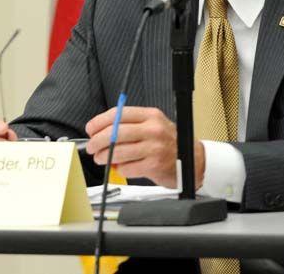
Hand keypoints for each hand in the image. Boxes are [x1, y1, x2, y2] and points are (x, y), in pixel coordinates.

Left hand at [85, 106, 204, 188]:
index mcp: (151, 115)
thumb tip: (102, 131)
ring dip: (104, 157)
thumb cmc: (169, 143)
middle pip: (115, 132)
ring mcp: (154, 147)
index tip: (91, 128)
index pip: (119, 114)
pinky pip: (127, 168)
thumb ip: (131, 126)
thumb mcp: (153, 126)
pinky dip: (120, 170)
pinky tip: (122, 168)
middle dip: (97, 141)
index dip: (100, 121)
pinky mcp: (154, 165)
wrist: (193, 160)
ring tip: (101, 159)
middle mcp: (153, 129)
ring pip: (118, 152)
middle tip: (91, 147)